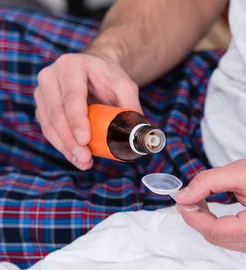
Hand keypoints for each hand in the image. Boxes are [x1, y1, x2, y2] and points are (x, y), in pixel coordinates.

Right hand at [34, 51, 141, 169]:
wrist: (94, 69)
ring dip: (65, 147)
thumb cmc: (108, 77)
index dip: (76, 120)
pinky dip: (62, 146)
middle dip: (70, 140)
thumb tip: (139, 131)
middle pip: (56, 113)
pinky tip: (76, 158)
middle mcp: (50, 77)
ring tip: (83, 162)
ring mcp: (42, 92)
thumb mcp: (124, 85)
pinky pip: (48, 130)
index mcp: (71, 66)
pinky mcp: (42, 107)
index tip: (85, 140)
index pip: (71, 96)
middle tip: (85, 158)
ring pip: (49, 125)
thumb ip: (131, 105)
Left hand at [175, 154, 245, 256]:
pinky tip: (219, 212)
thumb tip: (182, 197)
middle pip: (217, 239)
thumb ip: (208, 182)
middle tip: (190, 196)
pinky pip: (236, 242)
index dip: (193, 216)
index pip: (214, 231)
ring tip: (204, 201)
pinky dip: (223, 228)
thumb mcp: (243, 171)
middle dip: (199, 219)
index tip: (182, 198)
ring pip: (224, 242)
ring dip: (210, 224)